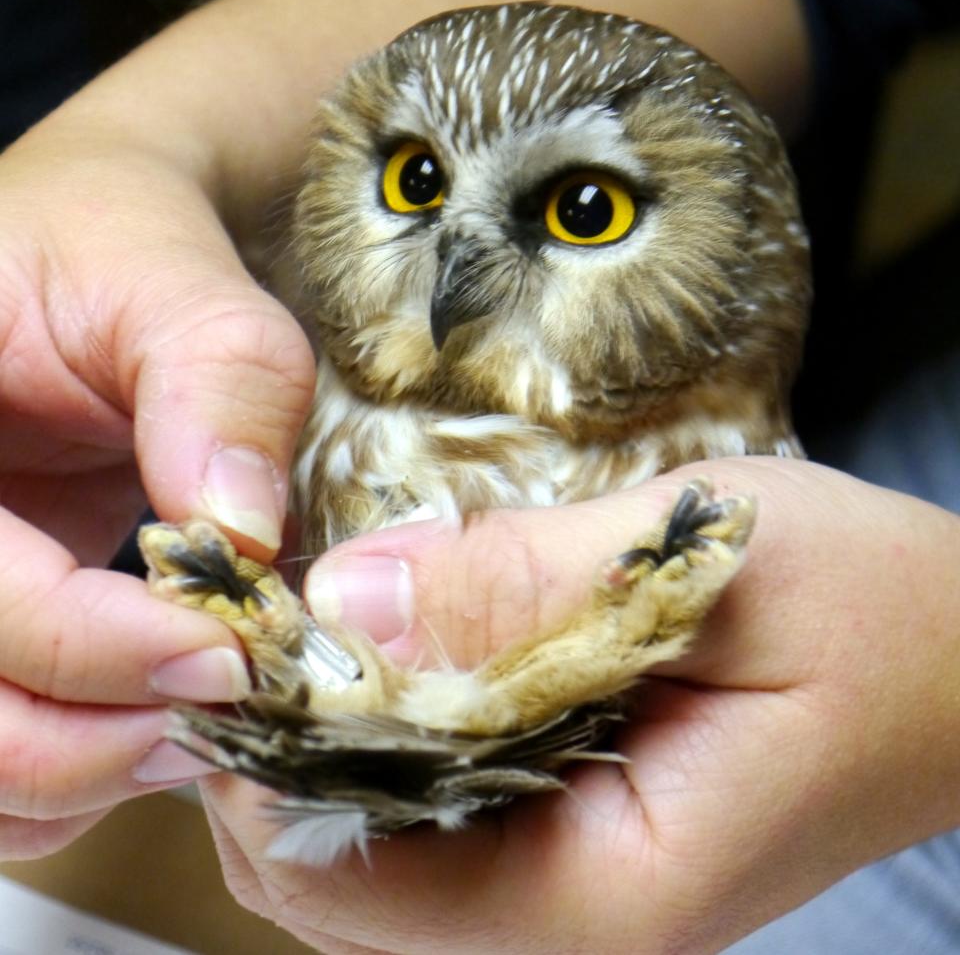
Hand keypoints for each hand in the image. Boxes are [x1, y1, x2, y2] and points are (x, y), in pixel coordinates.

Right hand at [0, 112, 314, 858]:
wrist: (101, 258)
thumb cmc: (117, 244)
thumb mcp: (171, 282)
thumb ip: (217, 385)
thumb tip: (245, 532)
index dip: (100, 646)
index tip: (232, 650)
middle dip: (91, 736)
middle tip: (224, 699)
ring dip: (90, 770)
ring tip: (201, 714)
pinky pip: (3, 755)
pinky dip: (79, 772)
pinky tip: (158, 719)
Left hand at [199, 457, 959, 953]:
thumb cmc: (871, 609)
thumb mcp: (706, 561)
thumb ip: (526, 585)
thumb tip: (347, 604)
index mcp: (606, 892)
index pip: (355, 884)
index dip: (267, 763)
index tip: (244, 642)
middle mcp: (573, 927)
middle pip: (341, 889)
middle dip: (277, 755)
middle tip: (268, 623)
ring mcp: (571, 895)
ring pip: (371, 861)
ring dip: (322, 746)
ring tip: (317, 629)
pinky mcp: (574, 844)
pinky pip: (430, 821)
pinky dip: (384, 742)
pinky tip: (392, 658)